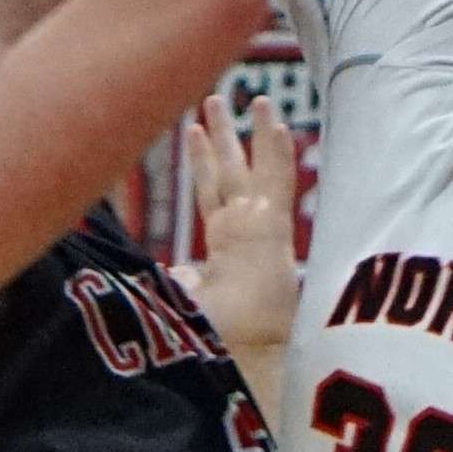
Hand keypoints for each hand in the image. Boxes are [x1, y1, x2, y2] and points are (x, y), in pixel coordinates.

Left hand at [177, 88, 299, 375]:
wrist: (248, 354)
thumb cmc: (221, 338)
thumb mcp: (191, 302)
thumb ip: (185, 281)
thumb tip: (176, 273)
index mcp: (225, 246)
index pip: (214, 193)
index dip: (205, 161)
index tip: (195, 130)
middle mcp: (243, 231)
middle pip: (228, 171)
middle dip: (221, 134)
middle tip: (212, 100)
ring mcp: (260, 228)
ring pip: (246, 168)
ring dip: (239, 132)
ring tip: (234, 97)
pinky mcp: (275, 231)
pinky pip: (276, 182)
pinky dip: (276, 152)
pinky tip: (275, 121)